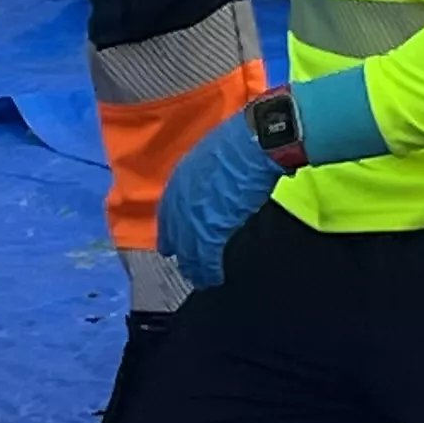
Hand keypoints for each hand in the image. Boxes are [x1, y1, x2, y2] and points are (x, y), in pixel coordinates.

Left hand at [159, 109, 286, 291]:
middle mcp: (180, 197)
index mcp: (181, 178)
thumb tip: (217, 188)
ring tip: (201, 280)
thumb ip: (207, 177)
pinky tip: (213, 279)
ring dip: (194, 267)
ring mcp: (192, 213)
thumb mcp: (214, 157)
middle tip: (187, 268)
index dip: (172, 230)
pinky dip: (209, 270)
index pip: (169, 211)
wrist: (255, 143)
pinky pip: (205, 256)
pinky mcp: (209, 228)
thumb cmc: (243, 142)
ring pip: (188, 249)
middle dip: (181, 252)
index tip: (171, 245)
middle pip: (175, 233)